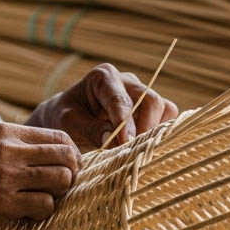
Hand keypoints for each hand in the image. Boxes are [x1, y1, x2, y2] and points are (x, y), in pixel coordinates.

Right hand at [0, 123, 80, 229]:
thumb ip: (11, 147)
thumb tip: (51, 155)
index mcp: (2, 132)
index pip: (58, 138)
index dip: (70, 156)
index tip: (64, 170)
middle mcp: (7, 150)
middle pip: (66, 157)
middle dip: (70, 175)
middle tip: (57, 190)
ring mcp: (5, 176)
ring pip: (61, 180)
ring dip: (57, 195)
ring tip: (39, 202)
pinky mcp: (2, 204)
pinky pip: (45, 206)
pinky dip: (41, 214)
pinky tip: (25, 215)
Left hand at [27, 64, 178, 151]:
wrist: (63, 119)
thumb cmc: (63, 118)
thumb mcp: (69, 123)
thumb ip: (91, 129)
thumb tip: (113, 141)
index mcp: (104, 77)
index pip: (121, 100)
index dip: (125, 123)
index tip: (126, 144)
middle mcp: (127, 82)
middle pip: (151, 101)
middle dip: (145, 128)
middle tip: (132, 152)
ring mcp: (141, 95)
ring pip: (164, 110)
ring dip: (154, 132)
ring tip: (135, 151)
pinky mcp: (150, 111)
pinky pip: (166, 120)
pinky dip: (158, 135)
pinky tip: (142, 148)